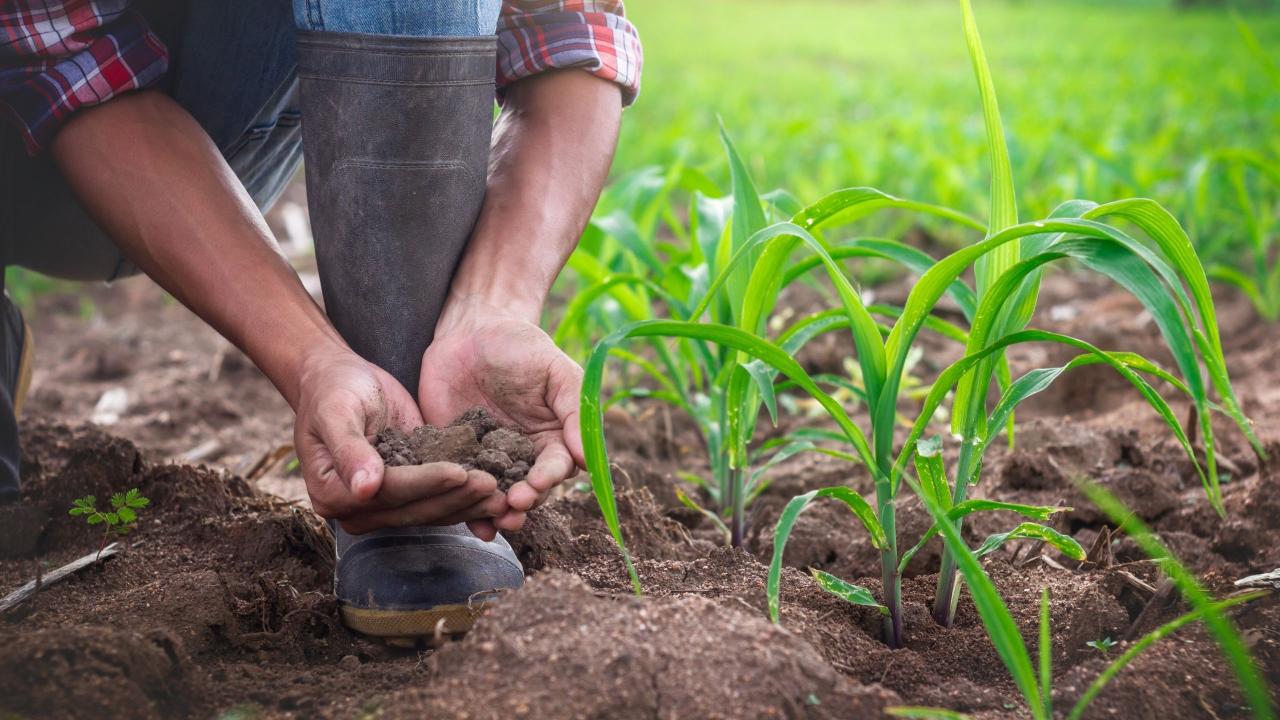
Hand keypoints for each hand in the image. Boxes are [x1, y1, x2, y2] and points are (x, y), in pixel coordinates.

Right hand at [293, 347, 507, 533]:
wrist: (339, 380)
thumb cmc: (333, 390)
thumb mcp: (336, 411)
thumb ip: (349, 449)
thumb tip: (364, 489)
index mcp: (333, 493)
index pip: (389, 493)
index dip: (425, 483)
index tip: (459, 471)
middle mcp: (358, 508)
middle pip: (414, 509)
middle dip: (455, 497)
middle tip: (492, 484)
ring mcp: (384, 505)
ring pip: (431, 511)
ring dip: (467, 503)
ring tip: (500, 492)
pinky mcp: (408, 494)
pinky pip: (439, 501)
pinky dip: (466, 497)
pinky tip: (495, 492)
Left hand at [419, 296, 584, 535]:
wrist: (470, 330)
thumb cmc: (521, 346)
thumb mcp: (555, 370)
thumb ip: (575, 409)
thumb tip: (585, 456)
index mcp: (552, 438)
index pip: (556, 467)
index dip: (548, 479)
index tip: (538, 483)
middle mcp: (523, 456)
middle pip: (529, 491)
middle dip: (523, 502)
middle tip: (513, 507)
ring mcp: (489, 460)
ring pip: (496, 496)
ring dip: (496, 513)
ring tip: (492, 522)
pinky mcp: (455, 458)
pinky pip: (460, 487)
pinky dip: (463, 506)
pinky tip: (467, 523)